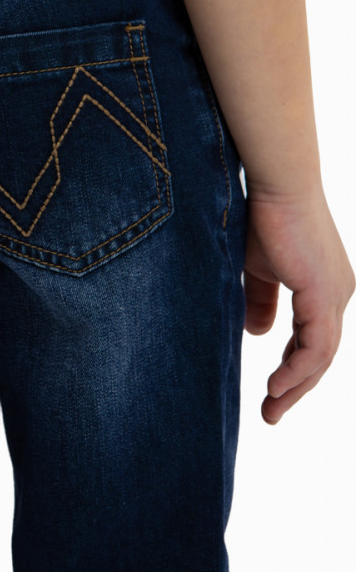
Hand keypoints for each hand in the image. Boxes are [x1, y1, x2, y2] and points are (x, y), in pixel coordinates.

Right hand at [243, 187, 354, 423]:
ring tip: (271, 408)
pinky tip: (276, 384)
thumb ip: (260, 300)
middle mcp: (337, 292)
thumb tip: (258, 335)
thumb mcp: (257, 268)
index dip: (292, 366)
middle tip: (271, 412)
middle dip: (296, 386)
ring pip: (322, 356)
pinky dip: (297, 370)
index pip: (313, 338)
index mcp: (323, 285)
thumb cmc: (263, 215)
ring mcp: (334, 294)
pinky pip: (316, 347)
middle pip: (321, 354)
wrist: (275, 183)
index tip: (270, 390)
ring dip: (296, 386)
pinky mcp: (324, 293)